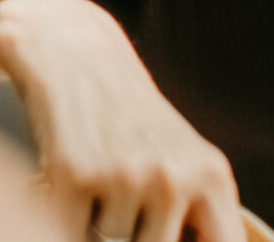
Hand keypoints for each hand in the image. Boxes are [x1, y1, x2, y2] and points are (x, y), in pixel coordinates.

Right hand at [0, 0, 245, 241]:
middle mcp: (172, 178)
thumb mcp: (183, 157)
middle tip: (125, 197)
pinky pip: (66, 229)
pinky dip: (63, 212)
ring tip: (96, 181)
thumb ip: (195, 212)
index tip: (174, 236)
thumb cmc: (128, 114)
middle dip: (136, 232)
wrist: (73, 51)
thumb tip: (189, 241)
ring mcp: (124, 176)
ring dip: (95, 223)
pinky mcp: (74, 175)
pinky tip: (69, 179)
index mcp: (211, 176)